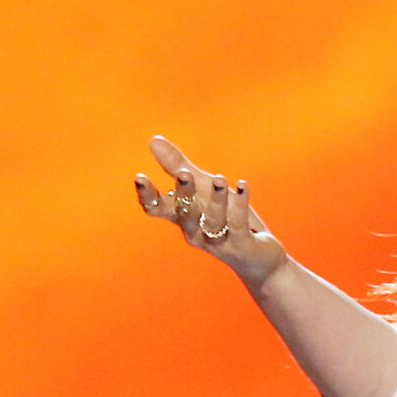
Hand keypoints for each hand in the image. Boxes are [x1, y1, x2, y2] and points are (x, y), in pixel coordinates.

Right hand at [134, 135, 287, 289]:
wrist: (256, 257)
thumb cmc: (224, 218)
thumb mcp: (201, 189)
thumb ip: (176, 166)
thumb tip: (153, 139)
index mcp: (181, 217)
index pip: (157, 209)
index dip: (147, 195)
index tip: (140, 177)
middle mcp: (195, 231)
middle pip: (184, 214)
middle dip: (184, 194)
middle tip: (184, 174)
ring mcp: (217, 241)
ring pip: (213, 221)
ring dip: (217, 199)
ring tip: (220, 179)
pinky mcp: (240, 245)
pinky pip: (239, 223)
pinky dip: (241, 204)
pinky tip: (242, 185)